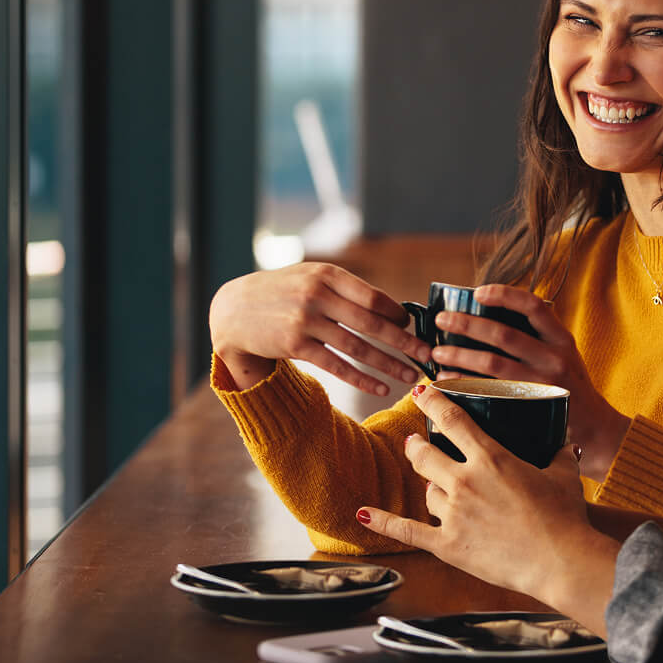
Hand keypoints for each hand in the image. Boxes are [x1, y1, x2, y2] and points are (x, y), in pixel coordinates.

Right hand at [209, 262, 430, 393]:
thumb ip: (345, 290)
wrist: (234, 310)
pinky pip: (336, 365)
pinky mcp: (295, 345)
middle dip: (404, 342)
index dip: (398, 315)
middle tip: (427, 355)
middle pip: (371, 323)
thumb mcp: (311, 277)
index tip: (416, 328)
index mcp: (327, 275)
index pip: (374, 297)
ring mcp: (305, 321)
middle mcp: (317, 295)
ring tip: (411, 376)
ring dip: (388, 364)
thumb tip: (393, 311)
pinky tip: (380, 387)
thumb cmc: (283, 292)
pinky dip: (361, 378)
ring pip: (357, 348)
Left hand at [355, 384, 619, 633]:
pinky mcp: (448, 545)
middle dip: (417, 446)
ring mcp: (453, 514)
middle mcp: (465, 481)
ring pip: (427, 491)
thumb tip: (565, 440)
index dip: (433, 401)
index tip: (422, 392)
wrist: (561, 562)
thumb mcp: (564, 475)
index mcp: (490, 458)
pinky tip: (363, 514)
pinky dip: (382, 522)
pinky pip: (407, 531)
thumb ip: (559, 452)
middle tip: (417, 443)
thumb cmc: (565, 518)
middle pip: (424, 454)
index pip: (452, 419)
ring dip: (431, 488)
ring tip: (440, 488)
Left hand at [430, 284, 628, 479]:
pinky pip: (491, 392)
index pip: (533, 306)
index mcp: (562, 338)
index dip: (504, 295)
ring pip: (493, 364)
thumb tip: (491, 314)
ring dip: (460, 355)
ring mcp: (543, 384)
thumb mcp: (563, 354)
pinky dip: (466, 383)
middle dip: (467, 324)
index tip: (478, 292)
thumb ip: (537, 336)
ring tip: (437, 352)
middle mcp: (555, 358)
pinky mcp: (531, 408)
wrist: (596, 428)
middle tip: (442, 320)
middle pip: (504, 335)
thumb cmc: (570, 386)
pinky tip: (449, 380)